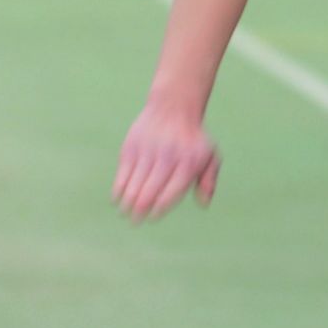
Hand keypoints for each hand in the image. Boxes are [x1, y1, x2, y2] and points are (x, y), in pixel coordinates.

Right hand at [113, 105, 218, 220]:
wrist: (173, 106)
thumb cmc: (192, 138)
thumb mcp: (210, 155)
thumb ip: (209, 180)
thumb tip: (204, 204)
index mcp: (188, 164)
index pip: (171, 194)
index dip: (160, 208)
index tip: (153, 217)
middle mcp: (167, 158)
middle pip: (149, 192)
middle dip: (140, 211)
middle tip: (136, 221)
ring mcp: (148, 152)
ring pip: (134, 186)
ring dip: (127, 203)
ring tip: (125, 212)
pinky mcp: (132, 147)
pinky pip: (123, 174)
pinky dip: (118, 189)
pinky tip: (117, 198)